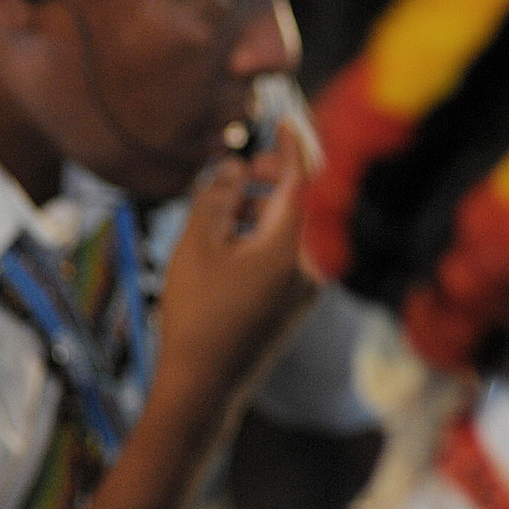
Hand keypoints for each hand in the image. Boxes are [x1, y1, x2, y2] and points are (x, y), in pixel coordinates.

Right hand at [150, 122, 316, 411]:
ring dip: (262, 209)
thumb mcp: (197, 245)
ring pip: (291, 230)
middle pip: (302, 203)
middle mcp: (312, 265)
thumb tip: (236, 167)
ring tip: (223, 206)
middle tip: (242, 168)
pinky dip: (263, 237)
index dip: (292, 145)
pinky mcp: (295, 306)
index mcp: (294, 245)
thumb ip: (218, 195)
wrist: (204, 389)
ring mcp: (307, 288)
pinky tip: (229, 239)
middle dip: (273, 178)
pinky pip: (288, 255)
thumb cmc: (197, 315)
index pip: (303, 179)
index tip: (283, 120)